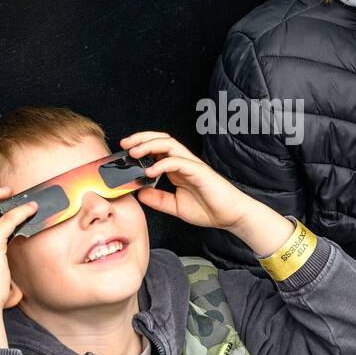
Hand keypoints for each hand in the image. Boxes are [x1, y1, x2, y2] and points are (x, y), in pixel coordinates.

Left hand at [119, 131, 267, 235]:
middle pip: (161, 140)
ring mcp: (192, 165)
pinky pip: (178, 162)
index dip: (140, 146)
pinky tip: (150, 171)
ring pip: (169, 145)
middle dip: (142, 138)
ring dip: (149, 145)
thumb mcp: (176, 206)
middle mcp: (184, 162)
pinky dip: (162, 164)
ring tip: (134, 152)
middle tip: (125, 143)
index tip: (124, 151)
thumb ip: (159, 199)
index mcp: (177, 169)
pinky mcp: (199, 172)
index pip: (157, 149)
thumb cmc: (209, 209)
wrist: (231, 216)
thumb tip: (140, 193)